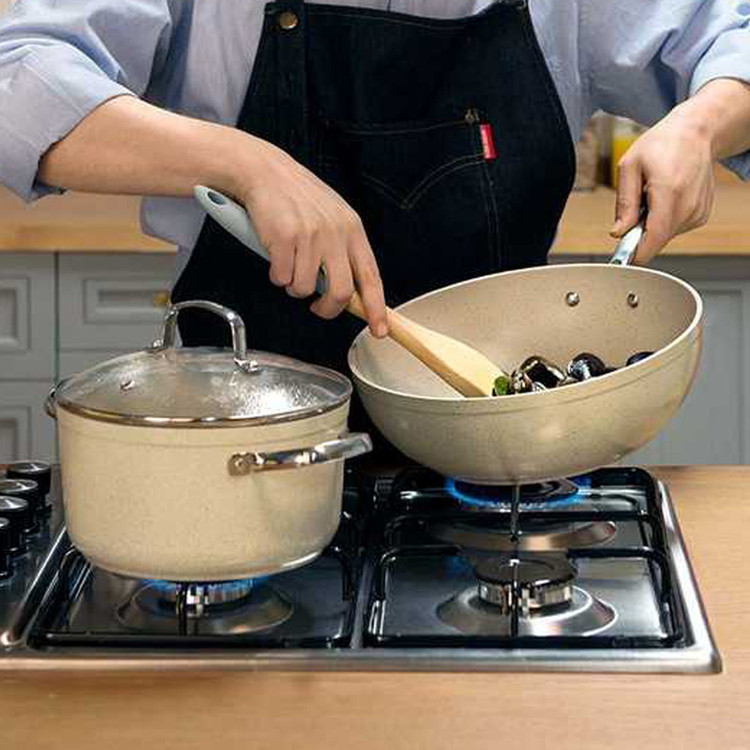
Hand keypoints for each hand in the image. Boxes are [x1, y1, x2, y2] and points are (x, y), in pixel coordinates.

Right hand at [232, 135, 387, 336]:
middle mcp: (335, 233)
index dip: (376, 309)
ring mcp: (310, 236)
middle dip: (328, 309)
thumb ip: (343, 250)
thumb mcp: (332, 218)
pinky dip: (276, 275)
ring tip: (289, 267)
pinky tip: (275, 256)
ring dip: (294, 287)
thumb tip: (350, 290)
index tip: (379, 330)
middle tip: (318, 307)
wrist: (264, 171)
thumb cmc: (297, 197)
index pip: (371, 277)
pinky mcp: (284, 238)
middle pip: (341, 292)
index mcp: (352, 229)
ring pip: (305, 289)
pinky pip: (281, 278)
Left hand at [610, 105, 715, 263]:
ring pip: (665, 237)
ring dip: (652, 224)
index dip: (636, 253)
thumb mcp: (630, 167)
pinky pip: (674, 230)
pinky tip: (666, 198)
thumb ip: (624, 203)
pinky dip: (664, 220)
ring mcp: (698, 212)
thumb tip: (618, 232)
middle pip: (657, 240)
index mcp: (669, 192)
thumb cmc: (661, 144)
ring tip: (653, 196)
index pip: (654, 238)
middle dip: (640, 233)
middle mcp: (689, 205)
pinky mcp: (701, 215)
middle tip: (637, 206)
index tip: (622, 258)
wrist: (695, 133)